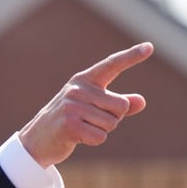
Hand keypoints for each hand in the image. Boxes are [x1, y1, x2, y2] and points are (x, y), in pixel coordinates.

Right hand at [18, 42, 153, 166]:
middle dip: (113, 119)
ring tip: (82, 128)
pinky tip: (78, 137)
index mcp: (84, 80)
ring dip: (102, 131)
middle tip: (90, 121)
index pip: (111, 65)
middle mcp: (78, 89)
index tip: (149, 47)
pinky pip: (100, 136)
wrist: (37, 140)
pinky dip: (94, 140)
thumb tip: (141, 101)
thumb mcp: (92, 108)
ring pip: (112, 123)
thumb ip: (117, 104)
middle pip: (121, 106)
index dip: (131, 57)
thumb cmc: (69, 122)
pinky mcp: (70, 125)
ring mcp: (72, 106)